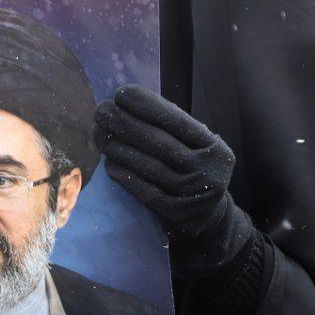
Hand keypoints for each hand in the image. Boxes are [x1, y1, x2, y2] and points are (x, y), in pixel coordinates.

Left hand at [96, 85, 253, 277]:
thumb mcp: (197, 149)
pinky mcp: (175, 213)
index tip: (121, 94)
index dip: (147, 105)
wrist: (208, 220)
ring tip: (100, 133)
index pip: (178, 121)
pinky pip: (144, 190)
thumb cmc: (193, 171)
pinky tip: (109, 162)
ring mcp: (192, 194)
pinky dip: (124, 174)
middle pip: (160, 142)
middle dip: (126, 123)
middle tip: (102, 111)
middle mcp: (209, 171)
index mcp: (215, 149)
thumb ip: (172, 129)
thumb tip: (128, 103)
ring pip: (149, 165)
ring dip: (119, 147)